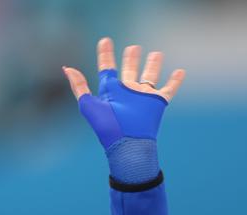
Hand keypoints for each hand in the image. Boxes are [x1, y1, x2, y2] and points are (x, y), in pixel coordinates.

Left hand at [62, 37, 184, 150]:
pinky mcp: (157, 102)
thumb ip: (79, 86)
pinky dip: (175, 81)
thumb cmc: (105, 126)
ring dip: (153, 65)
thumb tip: (66, 68)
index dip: (105, 54)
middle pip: (129, 70)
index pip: (107, 68)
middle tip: (133, 48)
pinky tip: (180, 71)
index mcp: (111, 91)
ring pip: (149, 76)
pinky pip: (169, 89)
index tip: (105, 41)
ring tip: (156, 53)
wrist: (126, 142)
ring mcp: (143, 97)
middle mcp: (127, 92)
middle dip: (131, 59)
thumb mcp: (88, 104)